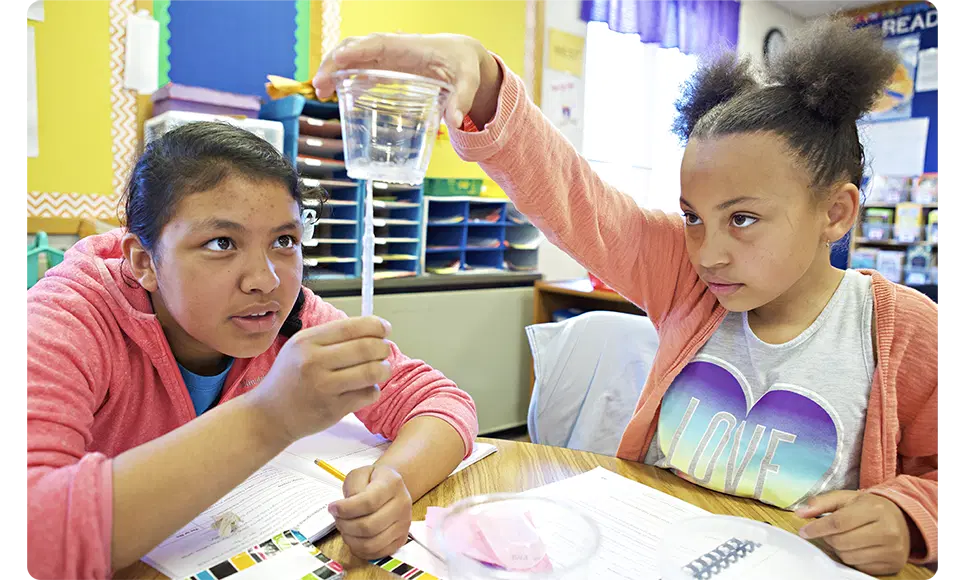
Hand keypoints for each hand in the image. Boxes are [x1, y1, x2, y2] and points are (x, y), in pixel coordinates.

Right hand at [247, 316, 393, 444]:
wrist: (269, 415)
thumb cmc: (289, 378)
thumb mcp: (299, 348)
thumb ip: (331, 337)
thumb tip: (372, 328)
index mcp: (307, 341)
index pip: (351, 327)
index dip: (376, 326)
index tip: (385, 329)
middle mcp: (314, 362)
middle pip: (366, 348)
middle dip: (383, 348)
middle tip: (385, 350)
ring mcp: (323, 387)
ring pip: (371, 372)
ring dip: (384, 369)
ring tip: (381, 369)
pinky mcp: (332, 409)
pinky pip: (367, 395)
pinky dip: (373, 390)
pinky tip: (366, 389)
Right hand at [312, 33, 501, 128]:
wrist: (464, 55)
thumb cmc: (465, 63)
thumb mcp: (468, 80)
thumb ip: (462, 100)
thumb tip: (455, 123)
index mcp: (409, 46)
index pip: (376, 44)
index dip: (355, 51)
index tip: (337, 61)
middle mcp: (393, 48)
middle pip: (356, 48)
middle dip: (334, 63)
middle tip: (320, 87)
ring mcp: (388, 57)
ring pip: (353, 56)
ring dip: (334, 70)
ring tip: (321, 92)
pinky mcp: (387, 67)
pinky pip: (360, 67)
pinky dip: (346, 77)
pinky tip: (334, 93)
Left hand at [329, 466, 412, 559]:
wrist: (392, 488)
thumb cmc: (373, 480)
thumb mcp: (360, 474)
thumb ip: (353, 487)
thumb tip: (346, 509)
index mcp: (392, 483)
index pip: (369, 502)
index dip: (346, 509)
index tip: (332, 508)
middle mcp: (402, 504)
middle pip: (369, 526)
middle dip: (345, 525)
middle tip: (337, 519)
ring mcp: (404, 524)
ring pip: (372, 543)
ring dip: (350, 539)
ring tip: (344, 528)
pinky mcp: (401, 539)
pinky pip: (377, 553)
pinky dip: (359, 550)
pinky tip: (353, 538)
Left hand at [796, 491, 911, 575]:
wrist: (902, 520)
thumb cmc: (870, 507)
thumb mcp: (846, 498)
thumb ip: (821, 503)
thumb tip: (801, 513)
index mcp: (875, 509)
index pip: (838, 522)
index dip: (817, 528)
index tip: (804, 531)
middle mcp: (887, 530)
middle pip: (842, 542)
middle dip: (828, 538)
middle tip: (829, 532)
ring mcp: (892, 550)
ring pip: (848, 557)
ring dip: (839, 549)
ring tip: (845, 538)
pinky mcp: (893, 565)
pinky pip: (860, 567)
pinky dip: (852, 558)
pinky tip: (856, 547)